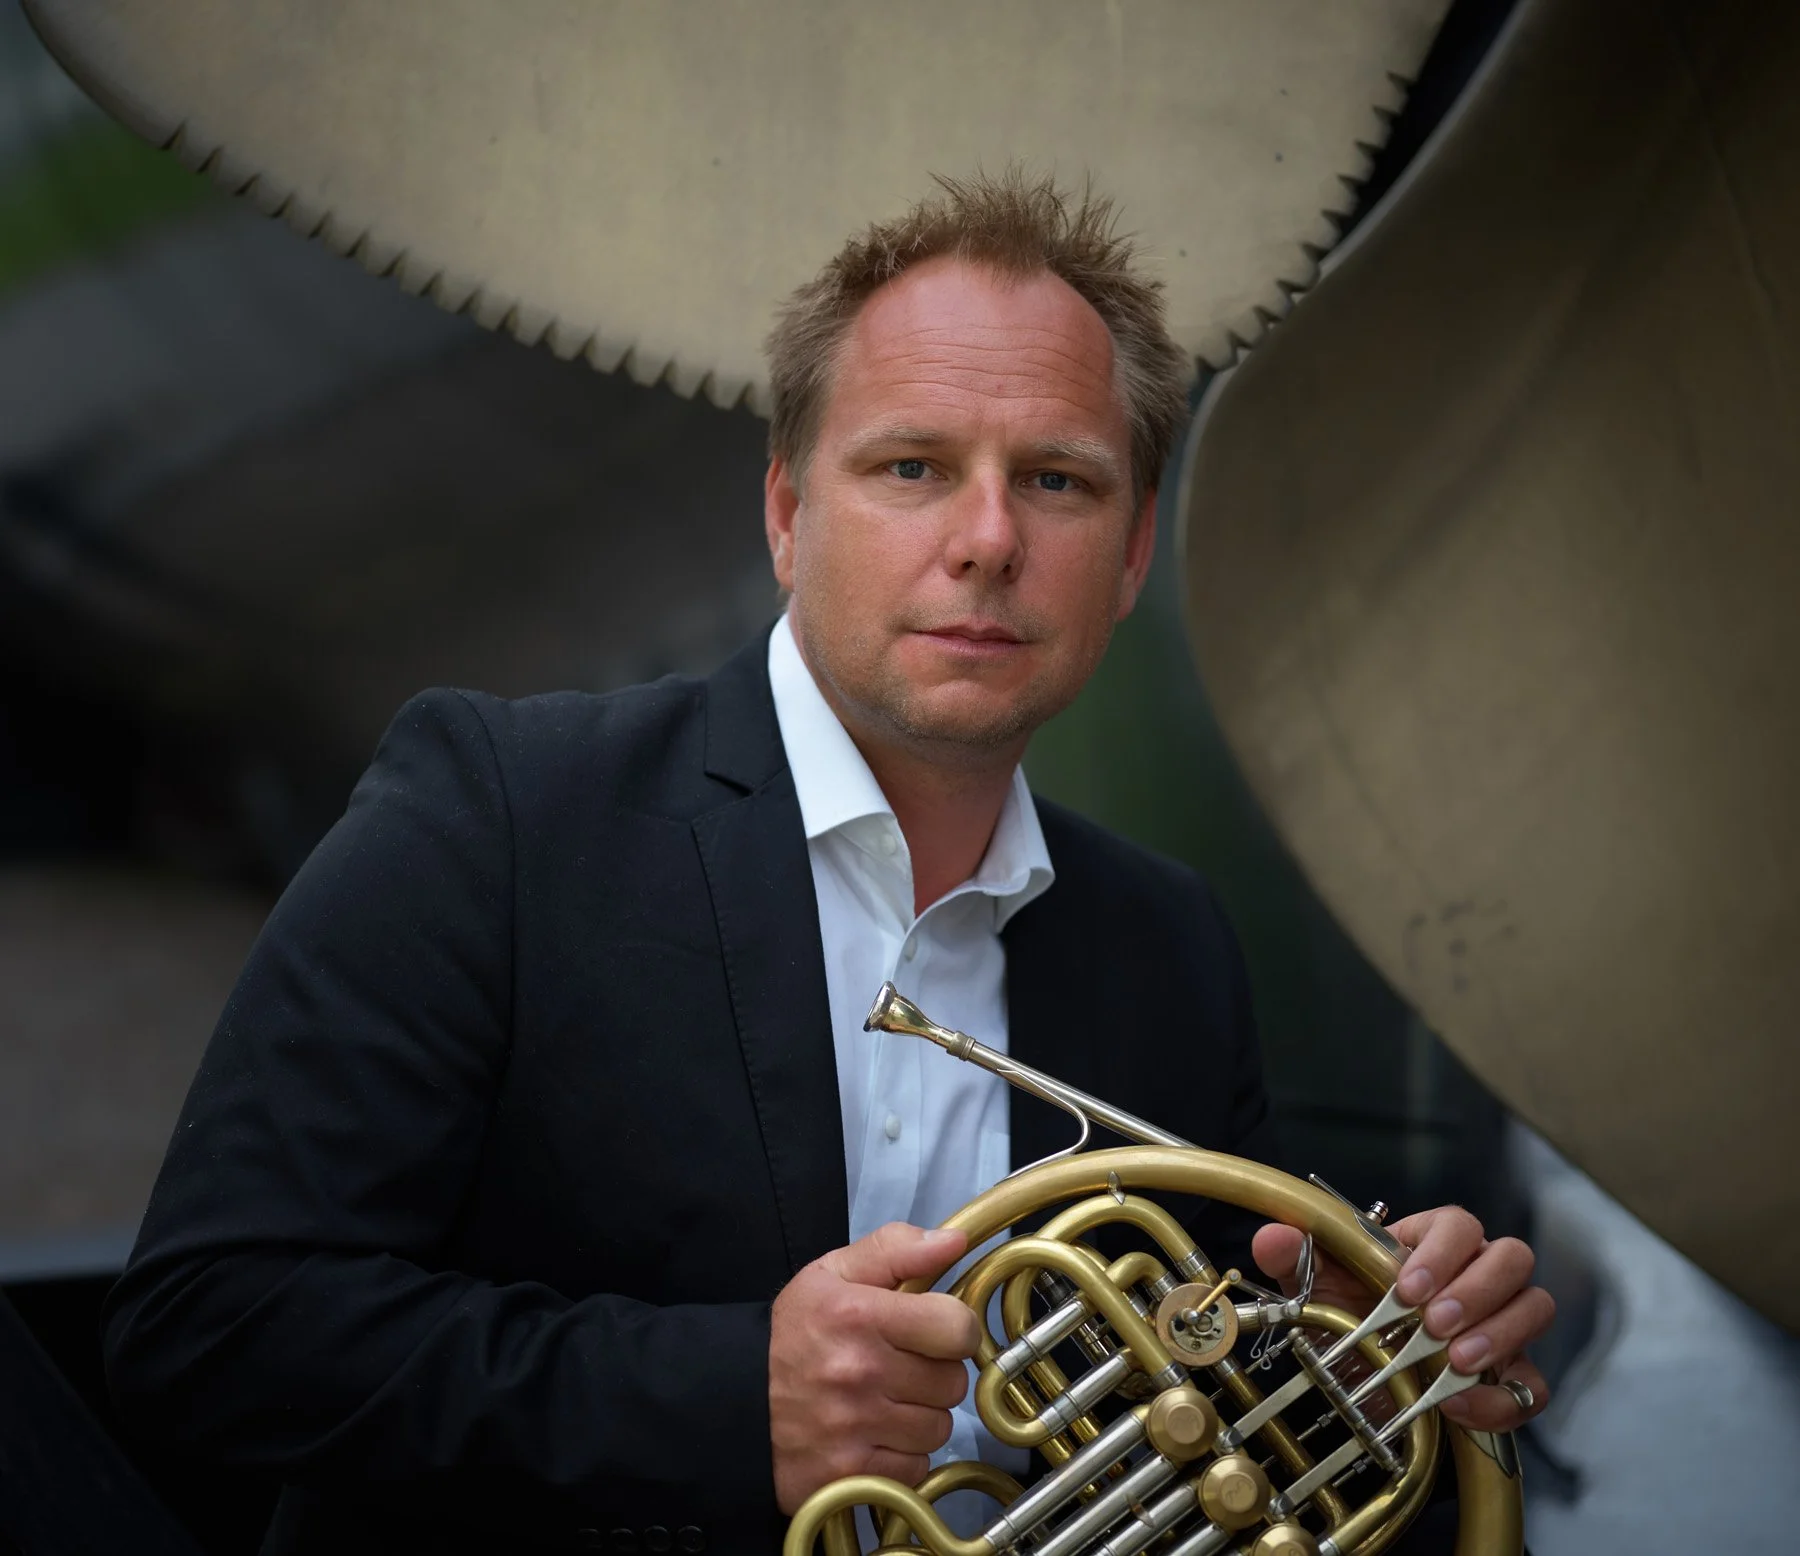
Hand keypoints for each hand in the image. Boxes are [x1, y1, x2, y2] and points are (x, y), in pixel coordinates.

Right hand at [770, 1222, 982, 1513]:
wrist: (734, 1400)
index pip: (956, 1327)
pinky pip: (915, 1468)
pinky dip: (903, 1456)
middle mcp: (860, 1372)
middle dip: (934, 1373)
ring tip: (886, 1403)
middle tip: (901, 1367)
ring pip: (938, 1427)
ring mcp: (855, 1429)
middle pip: (952, 1381)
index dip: (954, 1328)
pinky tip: (875, 1436)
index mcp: (860, 1314)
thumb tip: (955, 1240)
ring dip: (921, 1417)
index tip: (934, 1331)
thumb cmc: (793, 1332)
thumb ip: (896, 1249)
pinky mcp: (851, 1474)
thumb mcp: (832, 1273)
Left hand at [1252, 1206, 1554, 1432]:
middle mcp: (1476, 1278)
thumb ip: (1294, 1258)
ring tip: (1455, 1360)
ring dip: (1500, 1333)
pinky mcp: (1511, 1379)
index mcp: (1431, 1245)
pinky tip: (1459, 1405)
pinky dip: (1501, 1398)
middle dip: (1479, 1289)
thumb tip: (1274, 1236)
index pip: (1458, 1223)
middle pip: (1513, 1256)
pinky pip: (1531, 1385)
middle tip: (1435, 1322)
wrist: (1359, 1386)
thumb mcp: (1314, 1290)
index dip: (1441, 1250)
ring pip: (1536, 1307)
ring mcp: (1501, 1327)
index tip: (1408, 1287)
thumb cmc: (1345, 1320)